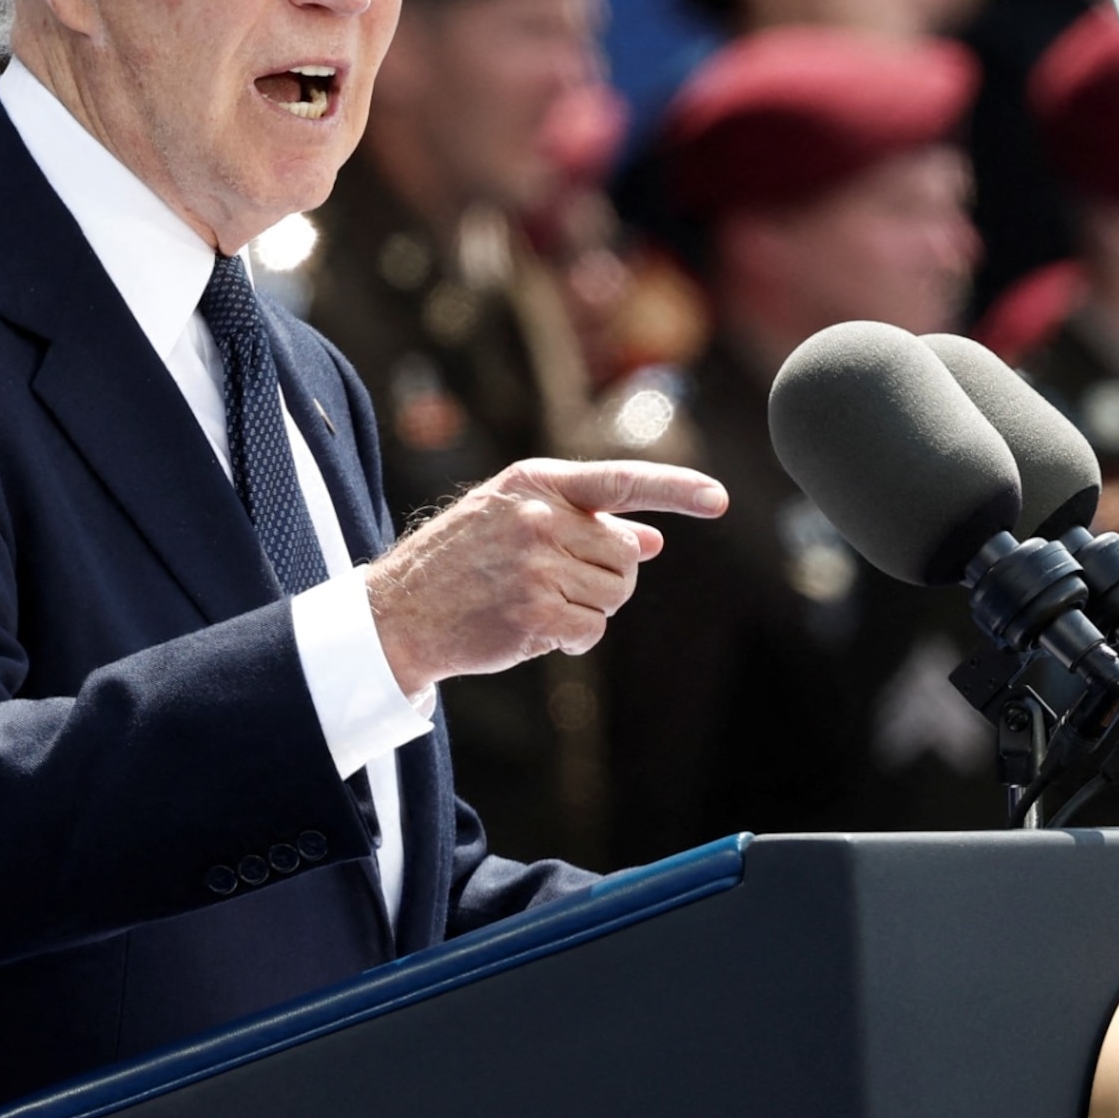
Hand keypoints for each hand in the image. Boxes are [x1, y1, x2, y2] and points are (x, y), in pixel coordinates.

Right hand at [368, 458, 726, 691]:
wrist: (400, 611)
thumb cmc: (462, 562)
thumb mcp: (516, 520)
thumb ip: (584, 523)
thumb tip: (652, 541)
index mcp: (536, 484)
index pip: (620, 480)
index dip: (675, 490)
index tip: (718, 499)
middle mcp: (539, 518)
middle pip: (624, 555)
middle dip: (605, 576)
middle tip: (555, 583)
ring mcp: (537, 567)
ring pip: (614, 595)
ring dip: (587, 608)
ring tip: (534, 601)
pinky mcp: (536, 614)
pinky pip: (593, 630)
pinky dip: (572, 637)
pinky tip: (531, 628)